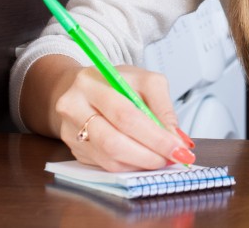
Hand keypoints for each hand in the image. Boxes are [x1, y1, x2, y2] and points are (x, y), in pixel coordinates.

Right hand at [52, 63, 195, 171]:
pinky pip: (105, 166)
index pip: (125, 115)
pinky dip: (129, 166)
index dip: (154, 136)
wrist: (82, 89)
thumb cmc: (115, 83)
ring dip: (140, 164)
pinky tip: (143, 159)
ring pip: (109, 159)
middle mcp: (74, 107)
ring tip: (160, 159)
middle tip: (171, 158)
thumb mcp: (145, 81)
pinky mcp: (74, 150)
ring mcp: (70, 132)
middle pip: (113, 142)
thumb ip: (162, 107)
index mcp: (92, 83)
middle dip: (148, 155)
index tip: (178, 148)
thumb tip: (175, 138)